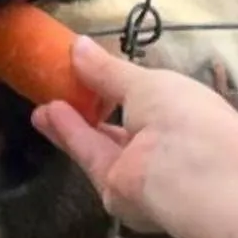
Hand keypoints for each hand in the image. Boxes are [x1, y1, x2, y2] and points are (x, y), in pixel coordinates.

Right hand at [31, 34, 237, 237]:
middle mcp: (163, 145)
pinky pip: (92, 157)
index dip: (115, 87)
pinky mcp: (117, 191)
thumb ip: (108, 70)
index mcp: (181, 114)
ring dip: (72, 123)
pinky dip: (71, 135)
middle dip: (87, 109)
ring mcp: (140, 171)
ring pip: (100, 144)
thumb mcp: (146, 82)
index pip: (145, 101)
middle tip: (55, 89)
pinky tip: (47, 115)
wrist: (193, 174)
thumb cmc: (183, 115)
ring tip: (43, 103)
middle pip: (118, 127)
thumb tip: (79, 45)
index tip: (84, 71)